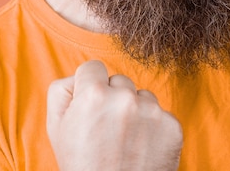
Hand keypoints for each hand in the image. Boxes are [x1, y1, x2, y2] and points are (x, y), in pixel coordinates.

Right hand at [46, 60, 182, 170]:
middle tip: (106, 130)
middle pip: (119, 80)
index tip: (91, 104)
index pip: (93, 67)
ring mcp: (152, 111)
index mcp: (94, 95)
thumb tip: (78, 76)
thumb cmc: (82, 166)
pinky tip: (141, 147)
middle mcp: (125, 98)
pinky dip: (153, 127)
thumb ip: (62, 91)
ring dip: (134, 111)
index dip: (89, 85)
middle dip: (112, 98)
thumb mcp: (57, 128)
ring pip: (142, 96)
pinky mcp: (172, 126)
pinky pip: (160, 114)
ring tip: (124, 141)